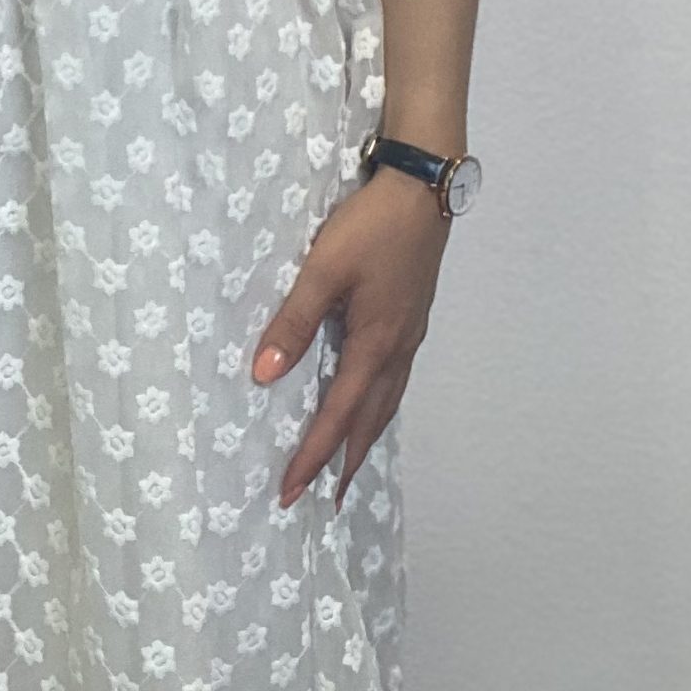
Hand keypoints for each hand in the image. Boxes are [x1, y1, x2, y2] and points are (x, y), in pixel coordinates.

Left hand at [253, 164, 450, 510]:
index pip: (338, 416)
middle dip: (343, 464)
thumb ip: (293, 322)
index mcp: (375, 345)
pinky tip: (367, 404)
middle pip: (369, 423)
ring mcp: (409, 336)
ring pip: (385, 404)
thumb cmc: (372, 226)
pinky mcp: (411, 319)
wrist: (425, 189)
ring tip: (345, 469)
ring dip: (363, 439)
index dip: (313, 456)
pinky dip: (376, 408)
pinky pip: (393, 381)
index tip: (290, 491)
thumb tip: (265, 375)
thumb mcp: (323, 270)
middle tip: (322, 501)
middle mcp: (398, 350)